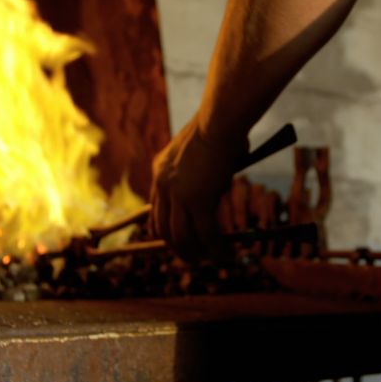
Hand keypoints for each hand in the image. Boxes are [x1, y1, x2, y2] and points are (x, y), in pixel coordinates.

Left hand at [150, 119, 247, 260]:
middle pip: (163, 228)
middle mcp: (163, 185)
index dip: (165, 230)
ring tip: (209, 261)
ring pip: (181, 237)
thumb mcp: (198, 149)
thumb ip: (199, 168)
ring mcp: (178, 195)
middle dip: (178, 248)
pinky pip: (205, 234)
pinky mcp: (198, 200)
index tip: (177, 241)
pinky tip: (225, 254)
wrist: (220, 121)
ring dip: (195, 253)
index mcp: (160, 171)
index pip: (155, 210)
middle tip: (194, 257)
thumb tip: (221, 178)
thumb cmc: (219, 127)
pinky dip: (215, 248)